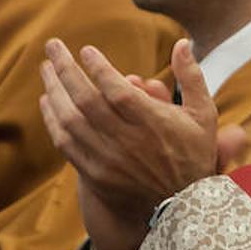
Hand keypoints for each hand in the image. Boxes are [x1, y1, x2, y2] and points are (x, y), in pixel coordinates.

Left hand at [40, 37, 219, 249]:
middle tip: (53, 47)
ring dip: (54, 91)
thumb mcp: (204, 115)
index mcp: (154, 123)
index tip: (86, 50)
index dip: (98, 67)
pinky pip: (65, 143)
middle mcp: (128, 142)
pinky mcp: (95, 174)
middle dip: (66, 69)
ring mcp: (108, 160)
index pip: (117, 90)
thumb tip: (181, 43)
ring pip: (71, 120)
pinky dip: (53, 120)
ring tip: (46, 69)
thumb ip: (191, 77)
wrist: (181, 206)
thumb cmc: (193, 153)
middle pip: (87, 100)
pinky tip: (48, 101)